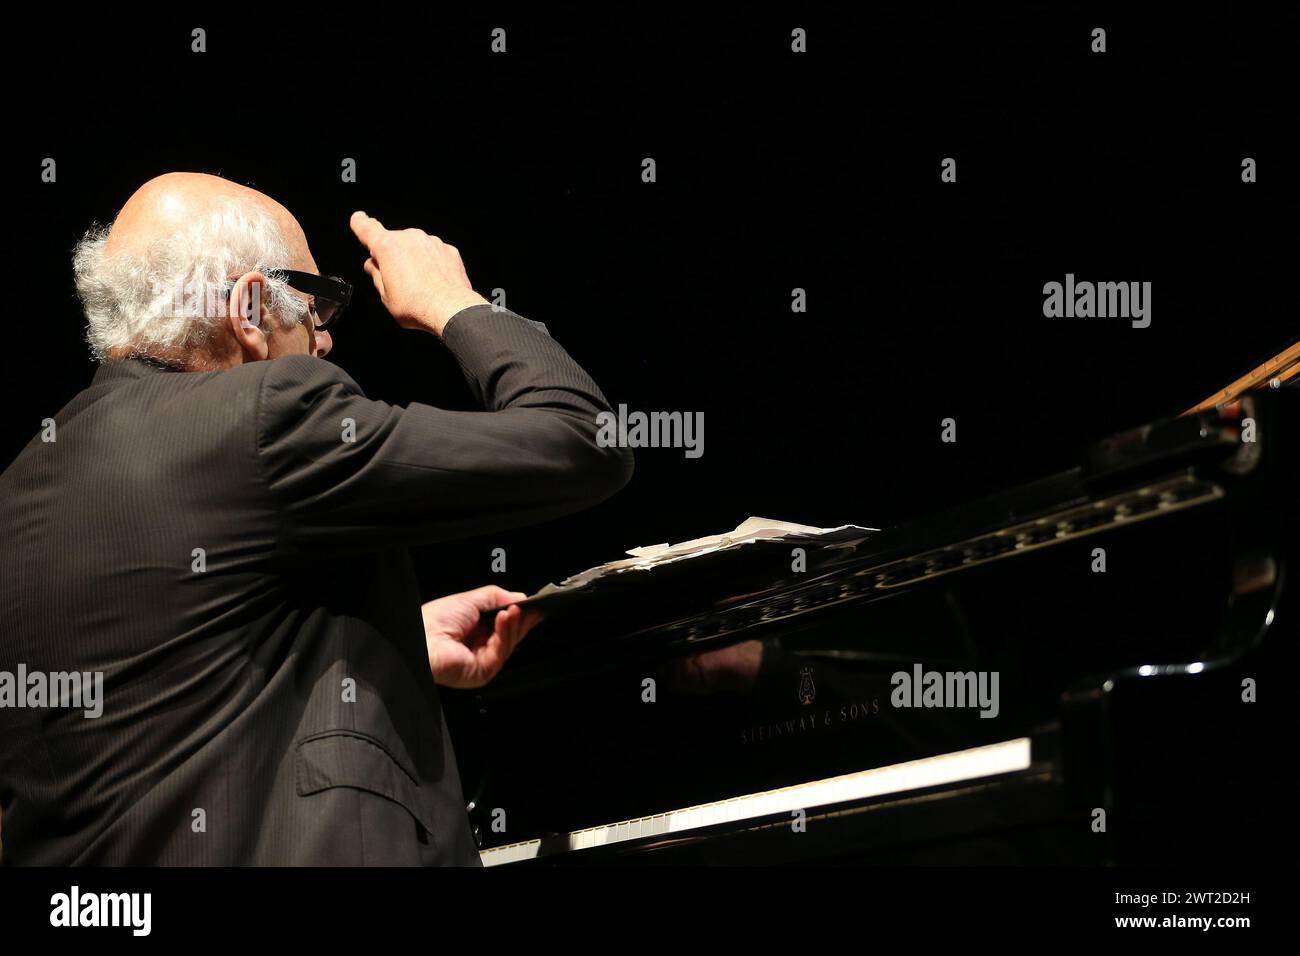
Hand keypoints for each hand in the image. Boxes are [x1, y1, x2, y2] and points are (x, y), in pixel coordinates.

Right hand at [350, 211, 488, 334]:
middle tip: (398, 281)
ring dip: (413, 260)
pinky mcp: (448, 249)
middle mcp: (410, 238)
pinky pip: (434, 253)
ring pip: (415, 247)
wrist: (452, 310)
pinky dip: (431, 264)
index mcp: (387, 247)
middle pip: (393, 242)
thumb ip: (376, 275)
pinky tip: (433, 282)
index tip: (359, 220)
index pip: (366, 227)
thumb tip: (373, 266)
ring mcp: (431, 242)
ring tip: (419, 285)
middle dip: (392, 256)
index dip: (360, 223)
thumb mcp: (386, 296)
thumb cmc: (417, 306)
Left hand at [421, 585, 540, 687]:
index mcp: (475, 631)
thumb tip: (520, 597)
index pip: (504, 625)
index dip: (519, 615)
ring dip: (513, 624)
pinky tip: (505, 618)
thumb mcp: (471, 599)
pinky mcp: (483, 672)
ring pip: (508, 643)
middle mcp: (479, 647)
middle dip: (521, 620)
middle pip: (510, 635)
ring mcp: (482, 661)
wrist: (421, 638)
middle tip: (531, 607)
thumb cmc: (433, 621)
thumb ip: (497, 596)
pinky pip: (501, 652)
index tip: (533, 605)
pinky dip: (505, 633)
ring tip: (514, 609)